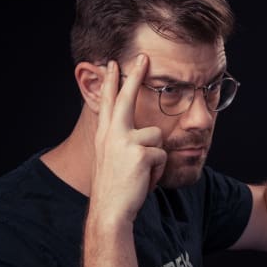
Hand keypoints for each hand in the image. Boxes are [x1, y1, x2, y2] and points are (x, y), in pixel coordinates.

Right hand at [90, 54, 166, 222]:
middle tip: (143, 56)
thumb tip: (139, 137)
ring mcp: (125, 141)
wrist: (110, 210)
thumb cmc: (115, 189)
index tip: (112, 63)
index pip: (108, 102)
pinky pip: (162, 155)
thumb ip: (120, 143)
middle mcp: (111, 133)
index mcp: (104, 135)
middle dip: (135, 75)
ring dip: (155, 158)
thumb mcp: (111, 161)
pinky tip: (145, 181)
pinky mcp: (140, 152)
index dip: (111, 82)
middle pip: (126, 97)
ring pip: (157, 137)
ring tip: (142, 173)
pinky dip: (158, 171)